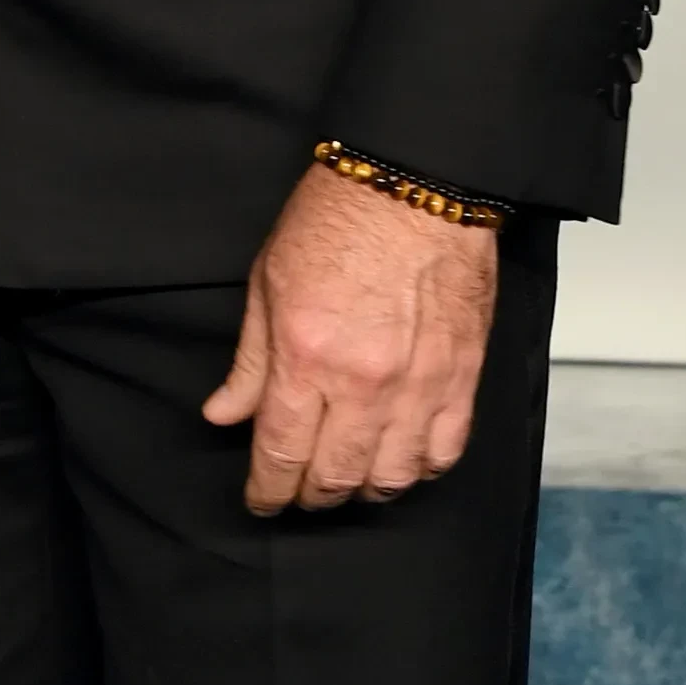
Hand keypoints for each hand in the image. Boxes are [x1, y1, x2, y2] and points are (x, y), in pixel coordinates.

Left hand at [202, 164, 498, 514]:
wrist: (414, 184)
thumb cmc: (336, 220)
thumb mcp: (268, 283)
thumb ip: (250, 361)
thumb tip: (224, 414)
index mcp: (306, 357)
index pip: (282, 453)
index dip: (268, 490)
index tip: (262, 500)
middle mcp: (363, 384)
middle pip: (335, 476)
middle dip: (311, 496)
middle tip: (299, 492)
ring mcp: (418, 386)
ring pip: (391, 478)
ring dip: (364, 490)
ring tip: (347, 480)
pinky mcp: (461, 379)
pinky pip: (443, 453)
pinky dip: (419, 469)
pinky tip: (400, 462)